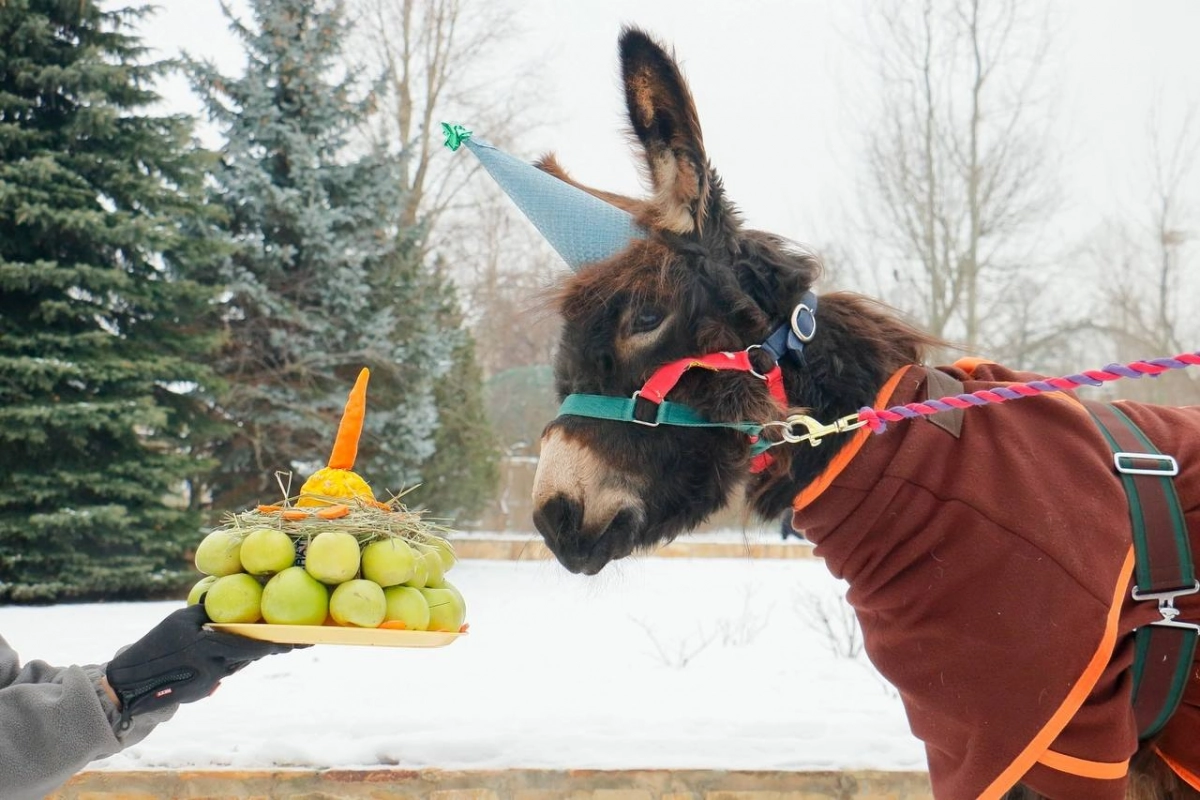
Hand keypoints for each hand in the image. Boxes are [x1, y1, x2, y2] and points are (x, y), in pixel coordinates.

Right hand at [106, 605, 295, 722]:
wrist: (132, 680)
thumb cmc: (157, 642)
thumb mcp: (182, 619)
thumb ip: (209, 611)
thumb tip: (230, 594)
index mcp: (210, 646)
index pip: (252, 646)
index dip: (278, 645)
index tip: (298, 642)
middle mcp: (214, 667)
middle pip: (249, 656)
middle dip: (269, 648)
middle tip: (292, 641)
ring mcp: (210, 683)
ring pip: (237, 664)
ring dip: (246, 654)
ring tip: (262, 643)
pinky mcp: (203, 692)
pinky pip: (222, 673)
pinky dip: (226, 662)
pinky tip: (223, 655)